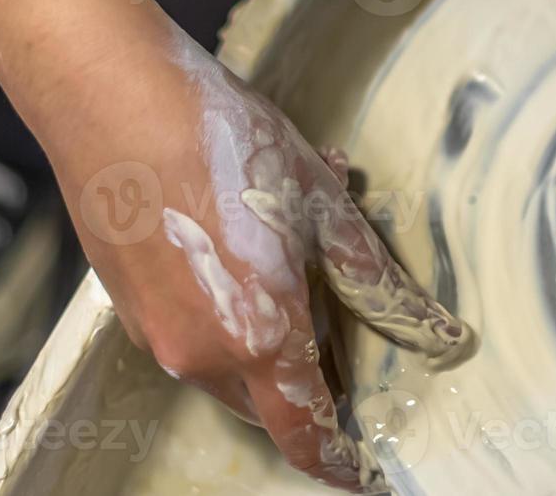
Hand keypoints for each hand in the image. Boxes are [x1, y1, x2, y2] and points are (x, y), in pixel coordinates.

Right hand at [0, 0, 468, 490]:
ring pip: (232, 364)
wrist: (117, 97)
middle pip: (270, 401)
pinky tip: (254, 237)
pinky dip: (234, 309)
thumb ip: (378, 283)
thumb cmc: (228, 146)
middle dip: (312, 382)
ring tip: (302, 252)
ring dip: (273, 334)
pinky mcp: (131, 303)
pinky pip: (196, 331)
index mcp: (258, 337)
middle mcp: (199, 352)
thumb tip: (437, 333)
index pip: (305, 431)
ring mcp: (156, 330)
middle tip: (347, 330)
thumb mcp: (327, 210)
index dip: (339, 459)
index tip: (365, 471)